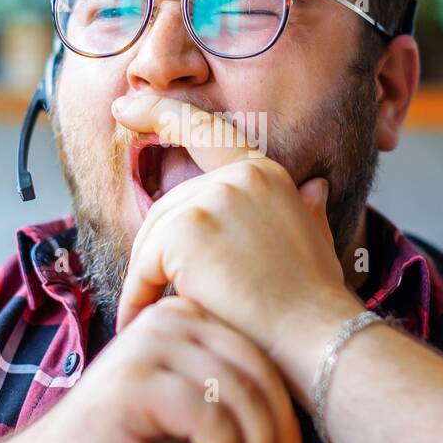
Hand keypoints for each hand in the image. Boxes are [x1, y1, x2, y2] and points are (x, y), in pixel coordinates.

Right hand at [16, 295, 306, 442]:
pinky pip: (208, 416)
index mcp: (185, 315)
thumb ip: (235, 399)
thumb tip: (300, 428)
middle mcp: (169, 318)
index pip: (259, 357)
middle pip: (255, 373)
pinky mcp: (136, 380)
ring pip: (238, 395)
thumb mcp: (192, 411)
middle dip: (277, 436)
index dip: (285, 414)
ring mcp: (149, 344)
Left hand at [113, 94, 364, 361]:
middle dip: (157, 253)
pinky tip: (142, 320)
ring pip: (153, 238)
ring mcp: (212, 199)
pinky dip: (138, 295)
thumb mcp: (315, 245)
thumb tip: (315, 185)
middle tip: (153, 294)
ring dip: (148, 279)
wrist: (317, 338)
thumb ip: (305, 212)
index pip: (205, 131)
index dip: (160, 112)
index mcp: (265, 174)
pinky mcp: (187, 231)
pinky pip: (144, 265)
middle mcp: (239, 177)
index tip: (125, 104)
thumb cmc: (317, 304)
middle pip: (168, 207)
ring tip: (153, 314)